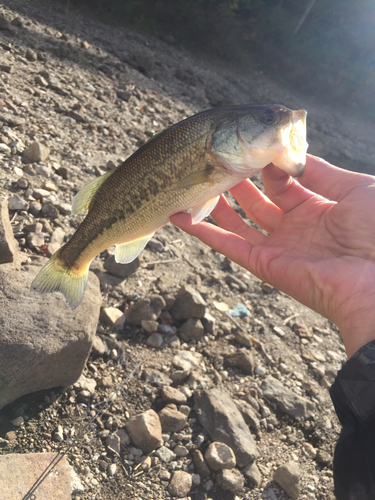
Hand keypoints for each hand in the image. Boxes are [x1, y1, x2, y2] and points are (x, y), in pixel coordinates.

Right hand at [170, 155, 374, 356]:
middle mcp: (294, 227)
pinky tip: (180, 216)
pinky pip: (227, 245)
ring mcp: (277, 247)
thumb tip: (289, 153)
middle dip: (236, 182)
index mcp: (317, 208)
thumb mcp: (353, 188)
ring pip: (237, 222)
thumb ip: (318, 171)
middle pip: (256, 202)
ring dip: (216, 204)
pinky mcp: (263, 265)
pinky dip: (202, 232)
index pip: (281, 182)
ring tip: (195, 182)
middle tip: (215, 161)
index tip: (247, 145)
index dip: (264, 165)